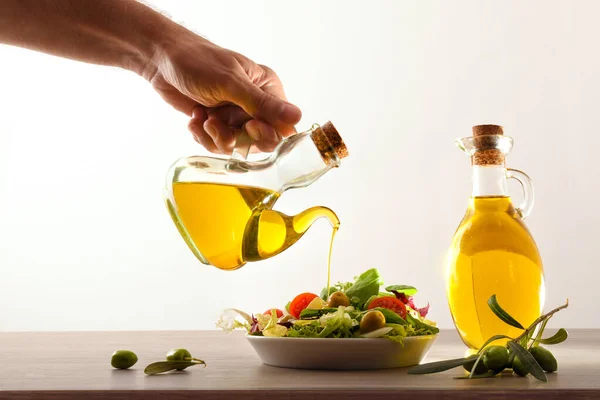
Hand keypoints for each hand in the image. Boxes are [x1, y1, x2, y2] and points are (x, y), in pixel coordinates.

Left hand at [145, 32, 301, 153]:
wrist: (162, 61)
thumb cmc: (199, 62)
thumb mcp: (232, 83)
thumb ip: (263, 104)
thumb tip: (297, 117)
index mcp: (268, 89)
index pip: (282, 126)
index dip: (268, 134)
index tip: (248, 128)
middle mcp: (255, 105)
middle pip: (258, 141)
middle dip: (235, 137)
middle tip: (217, 123)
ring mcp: (235, 116)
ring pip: (236, 146)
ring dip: (216, 136)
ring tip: (203, 120)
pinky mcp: (217, 124)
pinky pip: (217, 144)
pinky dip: (203, 136)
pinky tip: (194, 119)